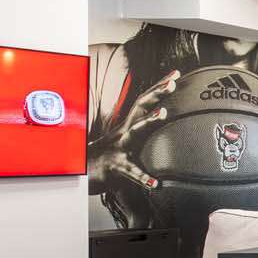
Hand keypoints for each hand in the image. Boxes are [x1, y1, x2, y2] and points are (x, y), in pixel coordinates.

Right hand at [86, 69, 179, 193]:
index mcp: (129, 125)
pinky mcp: (118, 168)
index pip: (145, 101)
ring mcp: (120, 148)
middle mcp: (124, 132)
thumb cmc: (110, 154)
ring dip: (149, 121)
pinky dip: (143, 177)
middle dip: (156, 94)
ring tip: (163, 113)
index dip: (159, 86)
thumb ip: (143, 127)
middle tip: (172, 83)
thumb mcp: (127, 137)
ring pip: (134, 132)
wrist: (83, 173)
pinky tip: (155, 183)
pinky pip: (131, 172)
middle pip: (140, 108)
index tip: (175, 74)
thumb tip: (163, 118)